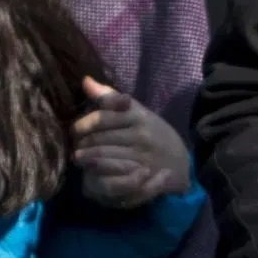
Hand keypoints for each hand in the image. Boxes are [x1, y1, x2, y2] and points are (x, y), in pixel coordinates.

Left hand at [70, 78, 190, 208]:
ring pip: (102, 156)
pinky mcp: (140, 176)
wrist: (181, 162)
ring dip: (86, 158)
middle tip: (75, 146)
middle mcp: (140, 135)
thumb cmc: (154, 133)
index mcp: (138, 116)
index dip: (83, 124)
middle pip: (99, 138)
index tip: (75, 130)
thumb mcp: (137, 112)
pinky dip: (97, 172)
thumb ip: (110, 98)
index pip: (102, 117)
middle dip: (82, 143)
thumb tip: (85, 81)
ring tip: (78, 158)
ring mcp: (141, 156)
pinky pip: (112, 174)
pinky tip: (90, 171)